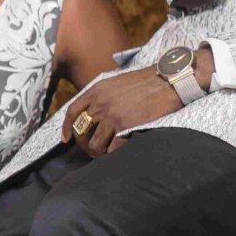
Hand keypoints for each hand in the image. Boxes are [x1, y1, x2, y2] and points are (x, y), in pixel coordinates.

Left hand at [63, 48, 212, 157]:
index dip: (67, 128)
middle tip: (93, 150)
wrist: (169, 80)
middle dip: (84, 144)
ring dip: (99, 152)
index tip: (66, 139)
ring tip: (107, 154)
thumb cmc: (148, 81)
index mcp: (96, 91)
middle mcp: (100, 104)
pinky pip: (112, 149)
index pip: (72, 112)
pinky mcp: (126, 127)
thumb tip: (97, 111)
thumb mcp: (118, 82)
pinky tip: (120, 153)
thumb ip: (104, 95)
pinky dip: (114, 154)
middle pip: (80, 131)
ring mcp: (112, 116)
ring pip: (94, 144)